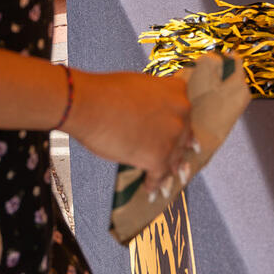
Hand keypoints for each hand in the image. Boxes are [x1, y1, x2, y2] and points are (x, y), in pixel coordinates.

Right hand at [64, 68, 195, 181]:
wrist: (89, 105)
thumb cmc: (106, 92)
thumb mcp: (140, 84)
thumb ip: (153, 98)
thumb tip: (149, 110)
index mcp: (177, 92)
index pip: (184, 113)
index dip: (178, 126)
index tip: (180, 135)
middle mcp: (181, 114)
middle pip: (183, 137)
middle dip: (176, 149)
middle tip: (175, 160)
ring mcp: (172, 138)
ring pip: (175, 159)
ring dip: (168, 170)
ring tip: (166, 181)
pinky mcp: (158, 158)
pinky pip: (159, 176)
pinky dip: (153, 184)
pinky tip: (149, 189)